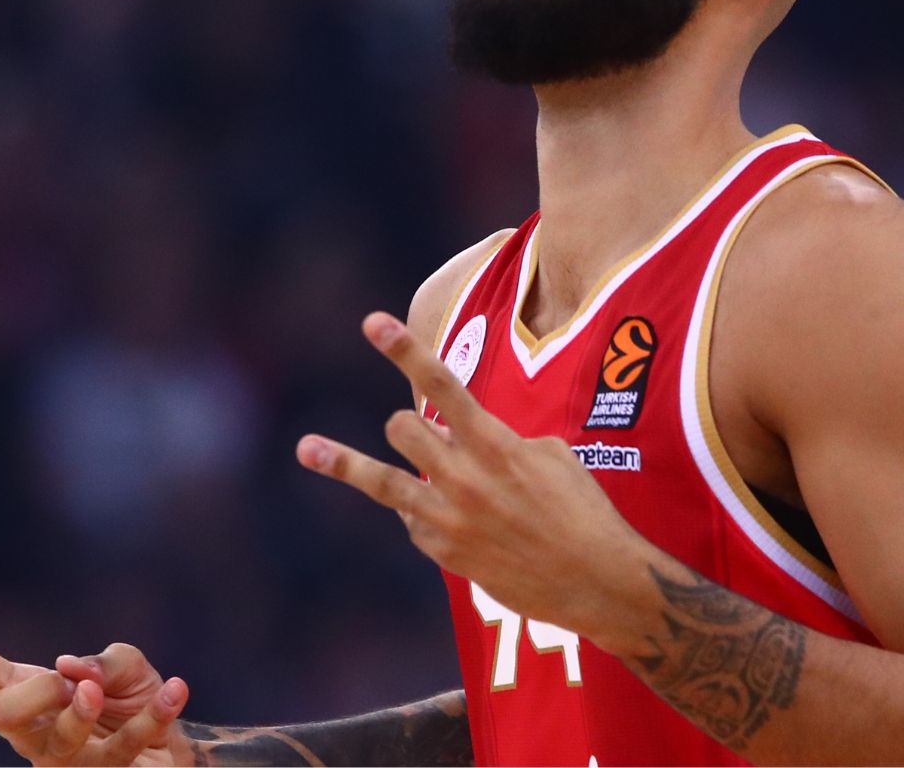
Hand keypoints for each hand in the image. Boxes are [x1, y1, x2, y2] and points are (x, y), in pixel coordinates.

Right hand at [0, 626, 192, 765]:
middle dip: (35, 692)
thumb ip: (103, 660)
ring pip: (60, 738)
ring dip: (86, 708)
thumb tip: (72, 672)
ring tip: (105, 693)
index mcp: (31, 691)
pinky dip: (156, 712)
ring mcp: (67, 761)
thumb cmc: (136, 702)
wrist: (174, 749)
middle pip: (0, 714)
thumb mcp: (126, 666)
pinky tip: (176, 690)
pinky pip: (125, 745)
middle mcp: (37, 732)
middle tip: (74, 684)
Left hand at [296, 312, 653, 634]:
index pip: (442, 384)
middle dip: (408, 425)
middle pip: (401, 428)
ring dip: (344, 462)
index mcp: (495, 445)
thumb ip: (497, 438)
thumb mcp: (549, 456)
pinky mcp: (442, 553)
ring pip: (381, 481)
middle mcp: (465, 479)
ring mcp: (448, 519)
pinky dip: (422, 511)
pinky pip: (412, 519)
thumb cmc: (581, 510)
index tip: (372, 322)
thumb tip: (460, 436)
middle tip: (424, 434)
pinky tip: (452, 519)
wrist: (596, 581)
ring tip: (307, 448)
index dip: (404, 349)